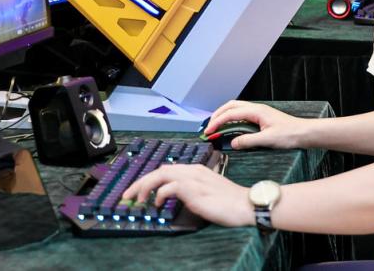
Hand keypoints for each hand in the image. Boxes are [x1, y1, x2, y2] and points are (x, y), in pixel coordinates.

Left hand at [121, 163, 253, 227]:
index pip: (167, 169)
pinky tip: (158, 202)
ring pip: (161, 174)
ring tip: (136, 199)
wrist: (245, 204)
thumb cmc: (229, 201)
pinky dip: (160, 193)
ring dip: (144, 186)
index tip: (137, 190)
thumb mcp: (207, 191)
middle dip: (140, 182)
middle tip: (128, 195)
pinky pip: (170, 186)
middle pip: (159, 169)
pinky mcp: (194, 189)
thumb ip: (191, 189)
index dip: (149, 179)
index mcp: (196, 169)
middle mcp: (193, 170)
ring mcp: (193, 178)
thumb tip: (175, 196)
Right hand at [206, 100, 305, 150]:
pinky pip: (242, 116)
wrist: (305, 133)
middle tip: (208, 128)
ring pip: (236, 110)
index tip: (208, 132)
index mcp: (257, 111)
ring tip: (215, 128)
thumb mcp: (268, 140)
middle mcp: (257, 109)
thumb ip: (248, 141)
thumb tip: (232, 142)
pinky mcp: (261, 119)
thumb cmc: (291, 134)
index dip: (217, 122)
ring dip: (224, 117)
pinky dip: (232, 120)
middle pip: (231, 106)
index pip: (231, 114)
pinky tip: (230, 129)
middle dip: (217, 116)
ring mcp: (259, 113)